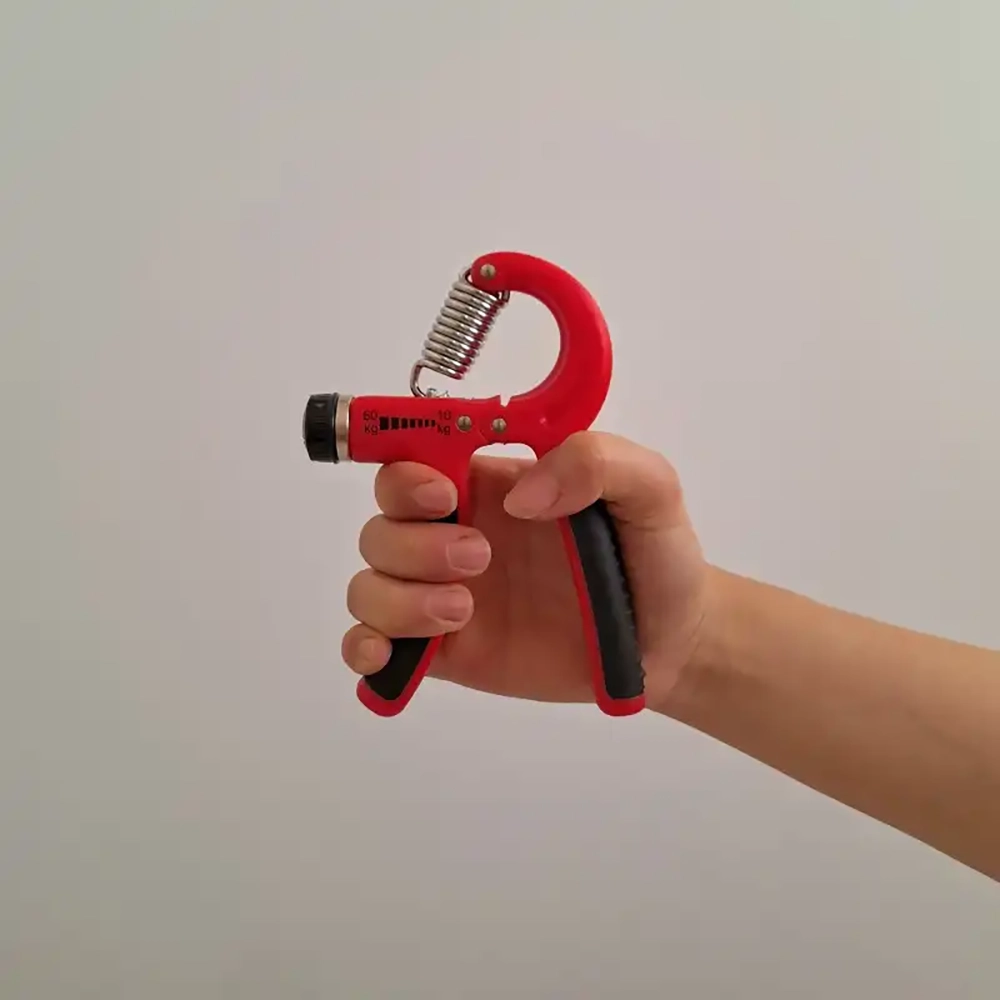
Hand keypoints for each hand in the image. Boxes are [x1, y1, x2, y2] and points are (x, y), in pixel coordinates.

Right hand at [341, 432, 708, 710]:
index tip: (443, 495)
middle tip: (480, 559)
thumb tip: (525, 494)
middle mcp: (456, 532)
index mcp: (492, 484)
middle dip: (413, 542)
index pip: (413, 458)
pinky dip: (365, 647)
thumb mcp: (650, 489)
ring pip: (370, 582)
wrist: (668, 643)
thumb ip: (598, 462)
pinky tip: (390, 657)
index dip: (406, 473)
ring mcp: (444, 593)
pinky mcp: (446, 650)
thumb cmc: (655, 556)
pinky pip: (377, 642)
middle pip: (382, 523)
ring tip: (463, 611)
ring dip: (398, 596)